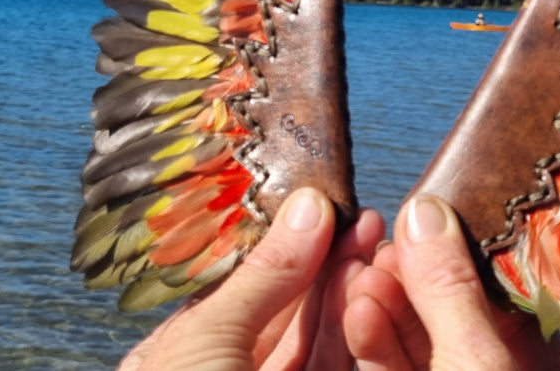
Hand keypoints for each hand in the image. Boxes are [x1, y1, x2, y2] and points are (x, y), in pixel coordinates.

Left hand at [118, 187, 384, 370]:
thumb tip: (306, 207)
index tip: (323, 204)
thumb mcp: (203, 338)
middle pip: (290, 310)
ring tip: (373, 241)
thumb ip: (259, 278)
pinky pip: (342, 362)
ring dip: (351, 289)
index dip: (285, 245)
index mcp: (185, 353)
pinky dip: (362, 329)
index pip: (243, 288)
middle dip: (329, 261)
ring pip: (323, 336)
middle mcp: (232, 368)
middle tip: (364, 216)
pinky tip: (374, 289)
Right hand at [343, 194, 559, 370]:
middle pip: (446, 305)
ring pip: (411, 336)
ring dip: (381, 303)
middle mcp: (496, 362)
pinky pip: (389, 365)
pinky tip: (358, 311)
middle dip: (407, 273)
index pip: (503, 283)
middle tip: (380, 242)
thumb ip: (450, 293)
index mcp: (536, 353)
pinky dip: (371, 341)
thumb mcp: (477, 362)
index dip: (459, 246)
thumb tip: (425, 213)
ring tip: (361, 272)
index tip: (421, 215)